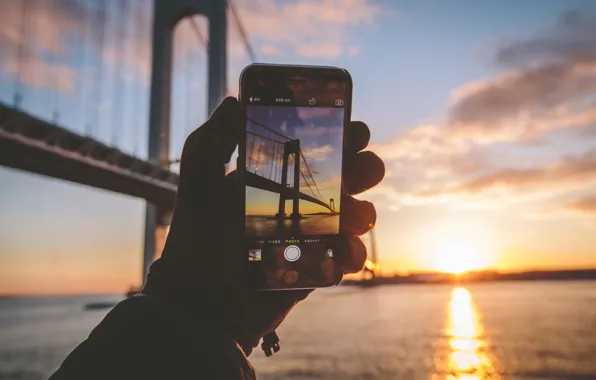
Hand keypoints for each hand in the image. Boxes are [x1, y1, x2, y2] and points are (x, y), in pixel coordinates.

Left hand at [143, 97, 384, 354]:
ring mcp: (311, 236)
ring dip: (363, 212)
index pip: (318, 148)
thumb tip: (234, 101)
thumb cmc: (196, 242)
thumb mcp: (196, 185)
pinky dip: (353, 254)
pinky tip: (340, 252)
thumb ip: (211, 142)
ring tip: (348, 217)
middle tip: (361, 169)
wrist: (199, 304)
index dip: (342, 135)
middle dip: (364, 169)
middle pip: (348, 178)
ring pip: (357, 216)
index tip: (355, 128)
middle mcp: (298, 202)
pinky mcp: (317, 268)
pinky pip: (348, 258)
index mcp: (275, 177)